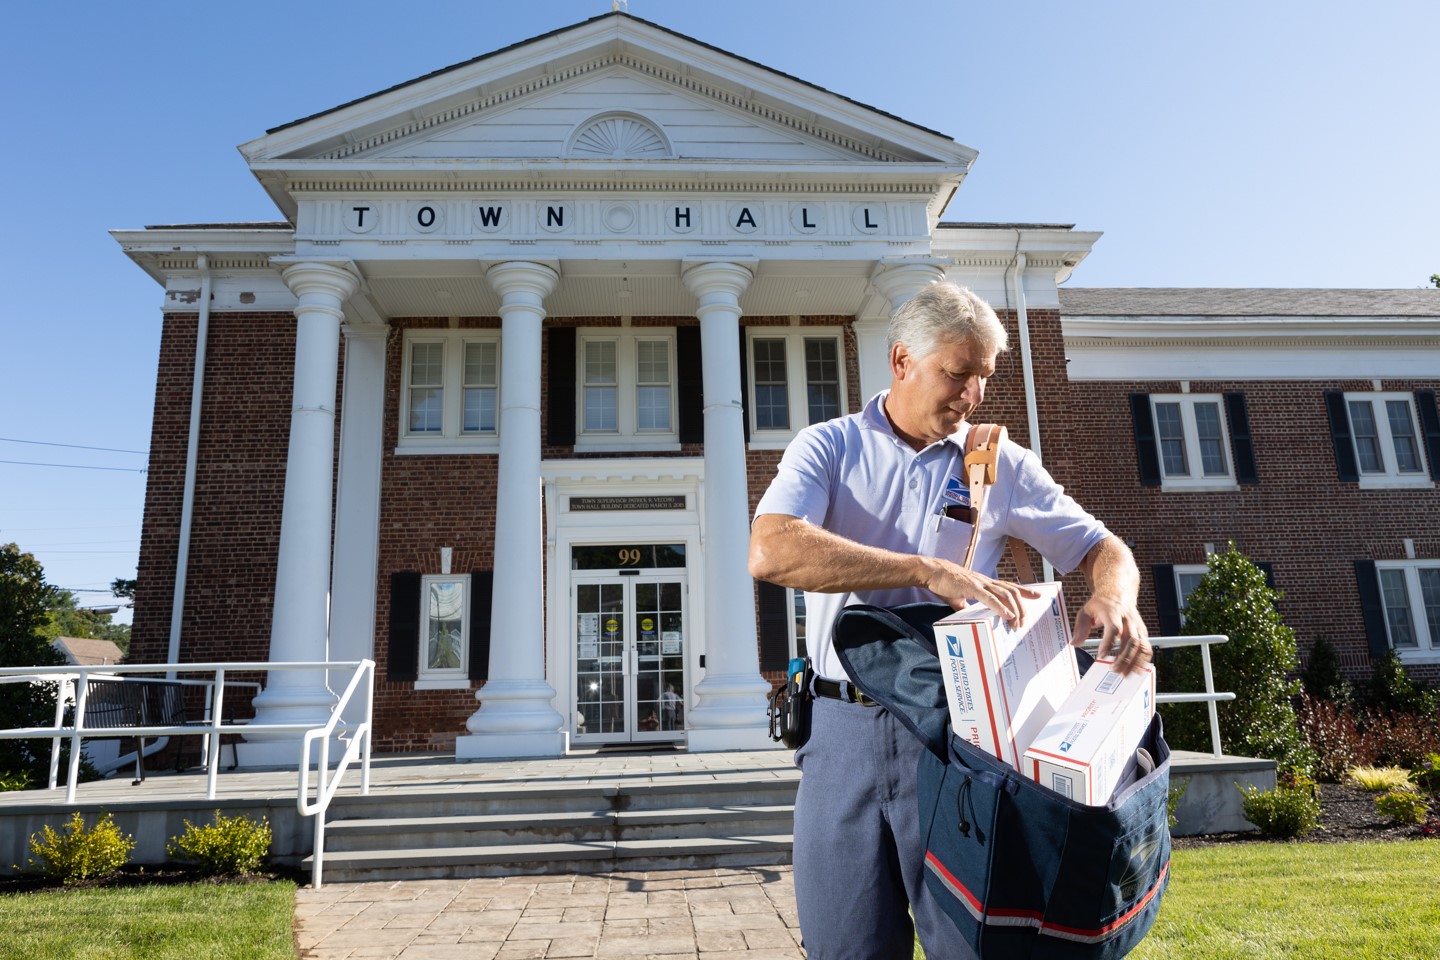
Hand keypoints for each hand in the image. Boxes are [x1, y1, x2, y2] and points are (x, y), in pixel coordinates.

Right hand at [922, 558, 1041, 626]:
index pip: (1009, 585)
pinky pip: (990, 598)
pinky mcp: (972, 588)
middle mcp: (986, 581)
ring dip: (1014, 609)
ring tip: (1018, 622)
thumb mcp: (958, 597)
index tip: (1037, 595)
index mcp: (984, 583)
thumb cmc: (944, 583)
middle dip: (1022, 605)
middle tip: (1025, 620)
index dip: (1024, 590)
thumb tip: (966, 618)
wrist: (932, 572)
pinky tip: (1007, 615)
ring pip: (1004, 594)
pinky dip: (1001, 607)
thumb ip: (965, 606)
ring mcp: (980, 583)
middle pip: (1011, 591)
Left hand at [1073, 593, 1151, 674]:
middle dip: (1123, 658)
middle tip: (1113, 670)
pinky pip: (1146, 646)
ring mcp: (1137, 625)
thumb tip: (1075, 643)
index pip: (1114, 629)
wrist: (1118, 592)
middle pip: (1130, 640)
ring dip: (1134, 661)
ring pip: (1141, 645)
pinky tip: (1137, 669)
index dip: (1109, 643)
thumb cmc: (1101, 604)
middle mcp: (1128, 619)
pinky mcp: (1143, 631)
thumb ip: (1080, 627)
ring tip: (1125, 674)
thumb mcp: (1086, 611)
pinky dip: (1143, 659)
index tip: (1102, 656)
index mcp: (1113, 612)